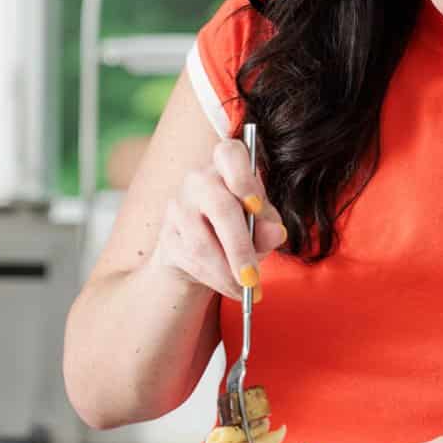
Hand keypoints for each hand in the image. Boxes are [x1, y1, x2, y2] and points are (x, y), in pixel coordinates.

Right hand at [151, 136, 285, 302]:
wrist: (203, 254)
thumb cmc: (240, 229)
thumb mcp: (261, 226)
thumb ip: (269, 226)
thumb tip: (275, 232)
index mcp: (227, 164)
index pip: (230, 153)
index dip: (244, 178)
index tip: (256, 207)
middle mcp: (199, 179)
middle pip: (219, 206)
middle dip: (239, 247)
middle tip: (253, 278)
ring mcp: (179, 206)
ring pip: (202, 242)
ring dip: (227, 272)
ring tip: (247, 289)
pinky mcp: (168, 236)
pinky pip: (191, 261)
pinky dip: (216, 279)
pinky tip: (232, 289)